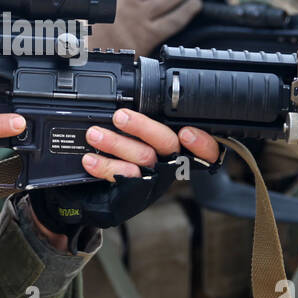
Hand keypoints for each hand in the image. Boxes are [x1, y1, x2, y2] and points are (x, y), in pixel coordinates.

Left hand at [27, 109, 219, 234]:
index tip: (186, 132)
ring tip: (94, 134)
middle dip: (143, 127)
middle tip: (120, 116)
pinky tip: (90, 161)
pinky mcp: (135, 193)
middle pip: (167, 144)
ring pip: (142, 159)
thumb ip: (149, 125)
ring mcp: (153, 179)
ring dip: (116, 143)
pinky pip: (123, 178)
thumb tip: (129, 104)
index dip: (201, 143)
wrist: (107, 192)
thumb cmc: (137, 153)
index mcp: (182, 149)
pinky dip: (105, 166)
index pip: (206, 150)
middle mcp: (171, 165)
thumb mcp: (149, 137)